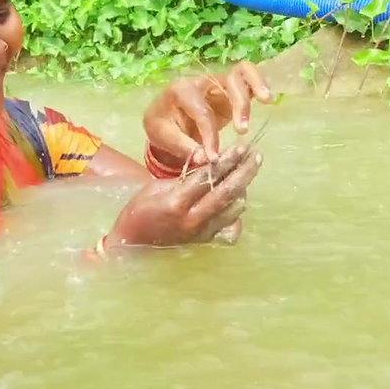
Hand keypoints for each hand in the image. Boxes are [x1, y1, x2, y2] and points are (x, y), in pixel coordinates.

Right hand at [107, 144, 261, 248]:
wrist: (133, 241)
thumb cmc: (141, 208)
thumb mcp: (157, 187)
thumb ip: (185, 178)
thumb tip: (211, 164)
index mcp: (177, 202)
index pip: (208, 178)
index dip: (227, 161)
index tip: (240, 147)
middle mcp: (193, 219)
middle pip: (227, 193)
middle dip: (244, 172)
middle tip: (256, 155)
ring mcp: (201, 233)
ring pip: (233, 209)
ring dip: (243, 189)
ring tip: (248, 170)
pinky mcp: (206, 241)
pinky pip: (231, 227)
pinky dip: (236, 212)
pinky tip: (237, 200)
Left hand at [143, 62, 272, 167]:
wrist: (163, 118)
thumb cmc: (162, 125)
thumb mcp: (163, 137)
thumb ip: (184, 147)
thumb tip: (203, 159)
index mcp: (181, 90)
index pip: (202, 111)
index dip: (210, 136)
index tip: (214, 157)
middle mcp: (201, 81)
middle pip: (228, 81)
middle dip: (239, 104)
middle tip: (242, 130)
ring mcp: (217, 83)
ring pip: (242, 72)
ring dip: (255, 85)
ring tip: (267, 101)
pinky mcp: (229, 90)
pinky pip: (247, 79)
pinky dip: (259, 84)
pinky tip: (269, 99)